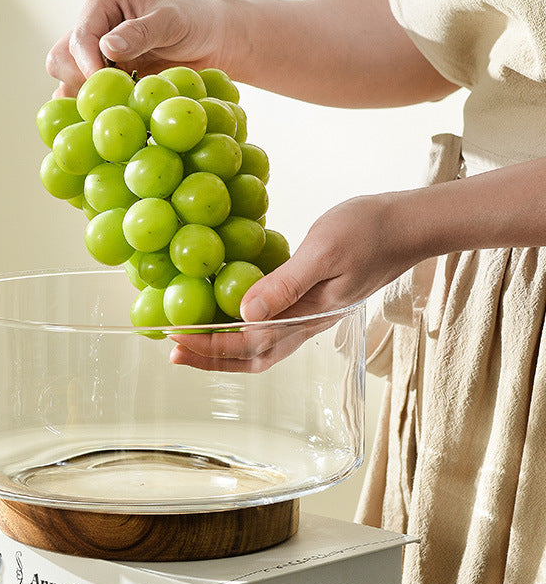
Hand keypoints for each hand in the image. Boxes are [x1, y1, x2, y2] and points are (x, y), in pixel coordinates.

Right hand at [46, 0, 231, 96]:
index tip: (109, 83)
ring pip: (67, 83)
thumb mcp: (170, 21)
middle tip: (113, 95)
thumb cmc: (193, 20)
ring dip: (85, 99)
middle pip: (60, 60)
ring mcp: (96, 59)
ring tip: (114, 107)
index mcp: (102, 5)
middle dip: (80, 82)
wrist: (209, 40)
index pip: (78, 39)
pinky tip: (112, 115)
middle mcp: (92, 31)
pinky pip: (86, 99)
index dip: (87, 65)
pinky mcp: (105, 82)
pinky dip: (94, 110)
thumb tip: (107, 47)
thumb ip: (139, 32)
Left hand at [170, 192, 422, 370]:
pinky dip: (241, 328)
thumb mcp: (323, 251)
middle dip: (211, 358)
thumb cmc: (369, 231)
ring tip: (191, 339)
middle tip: (174, 351)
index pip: (248, 344)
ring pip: (260, 347)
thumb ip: (285, 285)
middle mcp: (306, 325)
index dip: (210, 345)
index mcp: (307, 318)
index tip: (177, 339)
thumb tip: (244, 313)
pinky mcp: (311, 301)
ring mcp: (310, 316)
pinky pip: (270, 327)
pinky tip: (226, 314)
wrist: (409, 224)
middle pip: (251, 357)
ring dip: (224, 347)